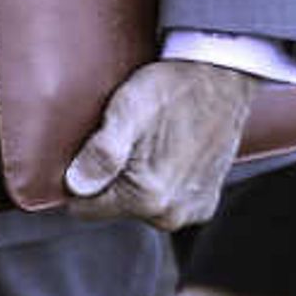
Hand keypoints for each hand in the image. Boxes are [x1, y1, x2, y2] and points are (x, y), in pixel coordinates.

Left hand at [59, 56, 256, 231]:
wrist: (220, 80)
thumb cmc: (172, 90)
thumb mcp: (127, 110)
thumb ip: (101, 153)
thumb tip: (76, 185)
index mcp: (147, 197)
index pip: (85, 208)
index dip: (77, 180)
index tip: (86, 151)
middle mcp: (171, 214)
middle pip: (112, 207)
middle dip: (108, 179)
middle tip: (121, 139)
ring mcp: (191, 211)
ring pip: (138, 205)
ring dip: (135, 180)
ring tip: (144, 142)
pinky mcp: (204, 203)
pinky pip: (164, 200)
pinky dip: (159, 181)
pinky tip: (164, 151)